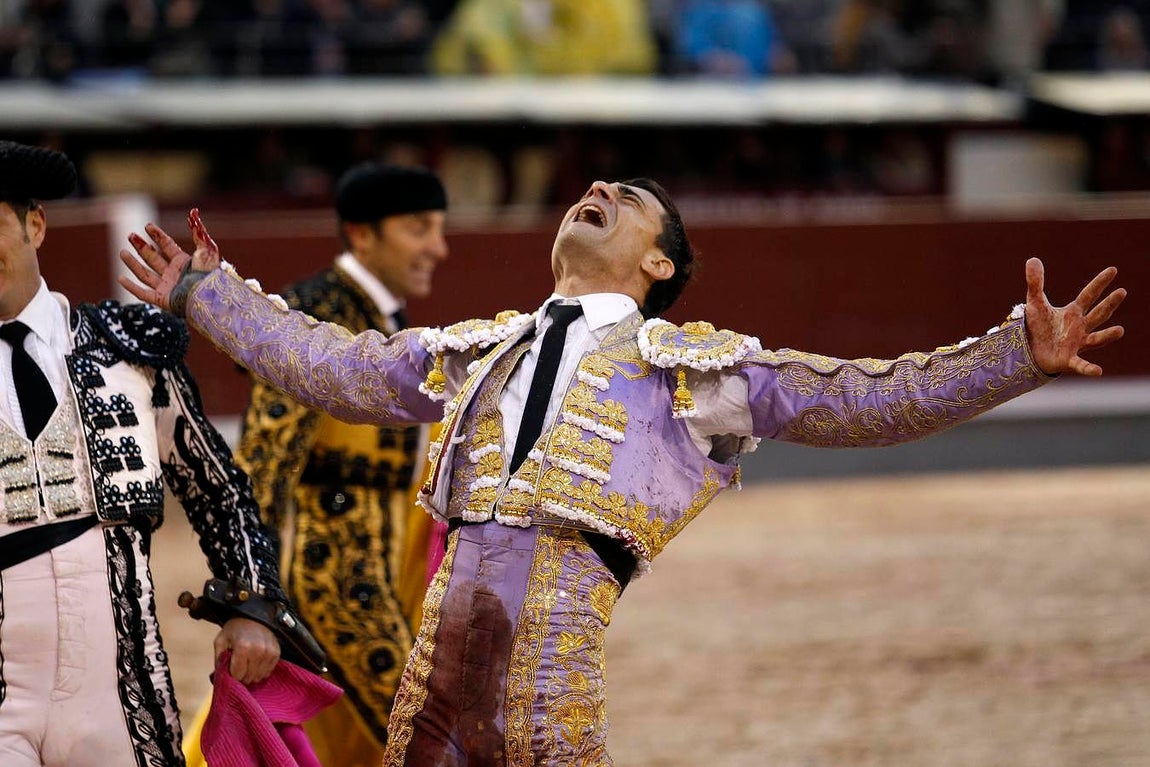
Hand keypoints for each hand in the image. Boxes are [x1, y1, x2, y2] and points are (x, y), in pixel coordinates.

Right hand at [118, 209, 219, 313]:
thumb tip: (193, 213)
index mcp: (184, 263)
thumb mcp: (207, 250)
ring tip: (122, 252)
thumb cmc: (210, 275)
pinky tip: (121, 278)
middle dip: (142, 247)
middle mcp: (174, 275)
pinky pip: (143, 293)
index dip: (158, 235)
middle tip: (130, 235)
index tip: (148, 226)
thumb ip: (198, 233)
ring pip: (145, 274)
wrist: (209, 297)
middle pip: (154, 259)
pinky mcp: (162, 299)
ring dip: (133, 263)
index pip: (168, 246)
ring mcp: (167, 287)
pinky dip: (131, 287)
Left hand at [214, 617, 279, 684]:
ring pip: (258, 677)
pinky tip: (256, 661)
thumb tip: (222, 677)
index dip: (231, 674)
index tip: (231, 666)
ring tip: (248, 662)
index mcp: (243, 647)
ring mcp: (269, 652)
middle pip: (248, 678)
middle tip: (239, 664)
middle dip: (242, 675)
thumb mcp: (220, 641)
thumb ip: (219, 660)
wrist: (254, 616)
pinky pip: (268, 672)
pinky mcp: (276, 653)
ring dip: (251, 674)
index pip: (237, 675)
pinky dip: (261, 670)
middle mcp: (259, 651)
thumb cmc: (235, 630)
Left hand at [1024, 257, 1125, 375]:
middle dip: (1109, 304)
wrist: (1029, 351)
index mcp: (1073, 313)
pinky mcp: (1068, 360)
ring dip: (1107, 336)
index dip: (1099, 283)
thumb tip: (1032, 259)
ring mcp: (1076, 344)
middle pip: (1097, 314)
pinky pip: (1080, 365)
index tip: (1113, 270)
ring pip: (1096, 339)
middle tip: (1122, 291)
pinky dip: (1089, 368)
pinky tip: (1098, 371)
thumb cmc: (1036, 327)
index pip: (1089, 294)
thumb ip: (1035, 283)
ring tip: (1120, 330)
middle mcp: (1079, 327)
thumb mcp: (1034, 303)